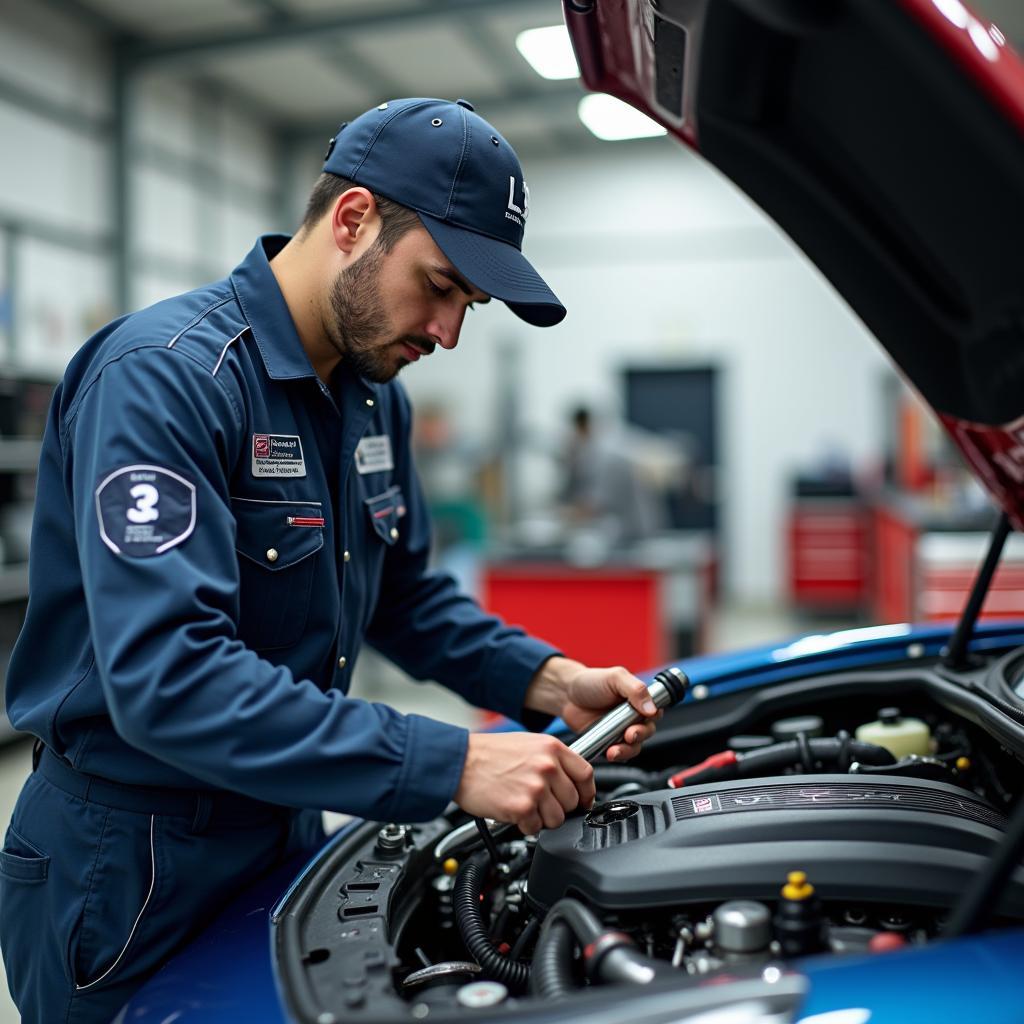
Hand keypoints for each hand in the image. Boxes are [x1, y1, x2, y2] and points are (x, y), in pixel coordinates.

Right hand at [454, 731, 594, 834]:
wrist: (459, 761)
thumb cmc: (488, 753)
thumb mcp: (528, 744)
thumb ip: (551, 759)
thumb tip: (569, 780)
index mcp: (551, 748)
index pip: (586, 775)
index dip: (586, 793)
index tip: (582, 800)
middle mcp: (547, 766)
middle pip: (572, 801)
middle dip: (559, 808)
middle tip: (541, 804)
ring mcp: (535, 787)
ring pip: (557, 819)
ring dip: (542, 819)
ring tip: (525, 806)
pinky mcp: (522, 807)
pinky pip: (535, 828)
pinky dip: (525, 825)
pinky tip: (513, 811)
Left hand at [526, 657, 660, 761]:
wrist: (566, 695)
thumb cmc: (591, 682)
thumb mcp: (615, 678)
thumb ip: (635, 689)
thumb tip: (652, 708)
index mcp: (639, 699)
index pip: (656, 711)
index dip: (653, 717)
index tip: (646, 718)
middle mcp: (633, 717)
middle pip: (647, 732)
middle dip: (639, 735)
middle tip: (629, 734)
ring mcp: (621, 731)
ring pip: (634, 746)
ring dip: (627, 750)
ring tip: (615, 749)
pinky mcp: (609, 743)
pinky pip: (618, 754)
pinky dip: (616, 756)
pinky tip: (608, 752)